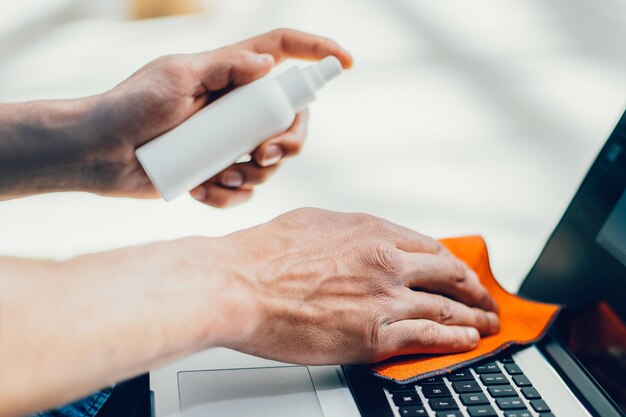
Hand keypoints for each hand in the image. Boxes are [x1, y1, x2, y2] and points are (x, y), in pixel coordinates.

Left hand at [85, 29, 351, 206]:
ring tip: (221, 176)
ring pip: (272, 161)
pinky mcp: (217, 171)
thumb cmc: (129, 106)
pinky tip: (201, 191)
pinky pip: (245, 190)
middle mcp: (236, 106)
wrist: (99, 153)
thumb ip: (223, 67)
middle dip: (291, 141)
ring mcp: (229, 141)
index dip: (318, 53)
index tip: (346, 65)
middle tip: (266, 156)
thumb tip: (269, 63)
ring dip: (255, 175)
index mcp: (230, 74)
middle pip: (291, 118)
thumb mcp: (174, 77)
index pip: (284, 51)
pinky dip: (229, 196)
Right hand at [216, 208, 498, 364]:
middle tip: (484, 298)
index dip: (451, 264)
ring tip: (487, 324)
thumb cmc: (264, 255)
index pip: (429, 248)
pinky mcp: (375, 335)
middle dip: (473, 289)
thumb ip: (350, 233)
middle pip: (449, 274)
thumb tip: (367, 241)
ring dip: (474, 317)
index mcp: (371, 231)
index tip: (458, 272)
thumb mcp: (313, 223)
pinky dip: (455, 340)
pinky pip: (430, 337)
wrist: (238, 284)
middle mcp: (386, 261)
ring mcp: (384, 299)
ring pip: (447, 307)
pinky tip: (467, 341)